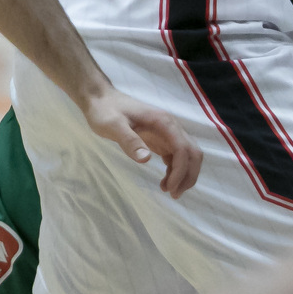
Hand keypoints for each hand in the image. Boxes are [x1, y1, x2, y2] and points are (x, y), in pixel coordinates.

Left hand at [80, 87, 202, 197]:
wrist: (100, 99)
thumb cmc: (105, 111)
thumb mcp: (112, 125)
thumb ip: (129, 141)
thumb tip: (146, 159)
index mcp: (163, 122)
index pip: (182, 149)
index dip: (180, 170)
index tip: (169, 188)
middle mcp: (170, 126)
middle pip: (192, 153)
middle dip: (188, 175)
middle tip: (174, 194)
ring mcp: (166, 132)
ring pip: (187, 156)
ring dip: (183, 174)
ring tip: (168, 191)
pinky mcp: (160, 138)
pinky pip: (176, 156)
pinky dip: (175, 170)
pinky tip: (165, 181)